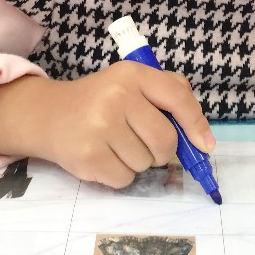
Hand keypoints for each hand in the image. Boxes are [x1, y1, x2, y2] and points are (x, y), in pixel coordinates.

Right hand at [0, 63, 214, 187]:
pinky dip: (120, 175)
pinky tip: (104, 158)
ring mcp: (100, 126)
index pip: (177, 98)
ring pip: (146, 164)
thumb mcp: (131, 84)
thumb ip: (168, 95)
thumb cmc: (100, 101)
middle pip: (165, 141)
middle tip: (143, 144)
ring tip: (115, 146)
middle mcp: (117, 96)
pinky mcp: (89, 156)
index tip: (205, 146)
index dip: (196, 125)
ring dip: (137, 163)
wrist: (49, 115)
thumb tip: (202, 138)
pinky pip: (125, 179)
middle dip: (162, 151)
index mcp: (132, 74)